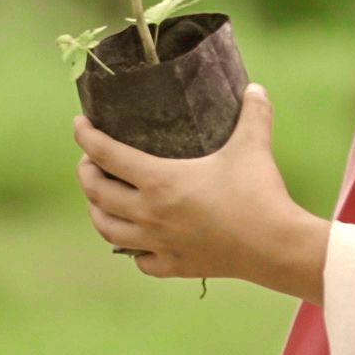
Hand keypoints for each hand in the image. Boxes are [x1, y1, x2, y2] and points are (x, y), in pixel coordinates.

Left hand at [73, 84, 331, 298]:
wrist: (276, 247)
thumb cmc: (259, 194)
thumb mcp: (252, 146)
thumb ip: (252, 114)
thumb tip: (255, 87)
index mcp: (158, 181)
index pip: (105, 154)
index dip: (86, 136)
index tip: (79, 124)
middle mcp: (149, 213)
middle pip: (96, 193)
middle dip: (86, 174)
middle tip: (90, 161)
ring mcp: (158, 243)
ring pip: (108, 230)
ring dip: (97, 212)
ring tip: (101, 200)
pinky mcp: (175, 266)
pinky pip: (141, 261)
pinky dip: (133, 250)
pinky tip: (139, 242)